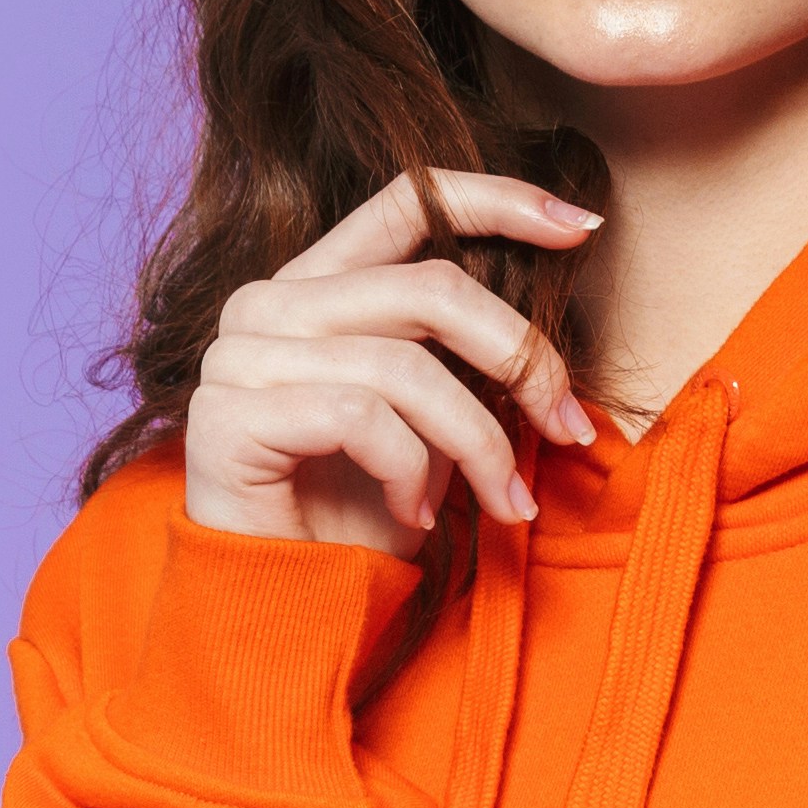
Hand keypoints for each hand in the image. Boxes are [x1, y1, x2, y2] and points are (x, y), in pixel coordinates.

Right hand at [181, 168, 598, 552]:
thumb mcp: (431, 419)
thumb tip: (556, 333)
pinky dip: (410, 475)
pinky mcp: (225, 417)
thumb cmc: (362, 513)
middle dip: (522, 359)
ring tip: (502, 503)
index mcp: (316, 284)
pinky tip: (414, 518)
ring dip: (477, 445)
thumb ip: (462, 354)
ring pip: (406, 368)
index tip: (583, 228)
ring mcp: (237, 355)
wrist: (285, 608)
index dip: (498, 199)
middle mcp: (267, 302)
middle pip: (430, 289)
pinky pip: (361, 420)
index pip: (406, 198)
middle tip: (570, 427)